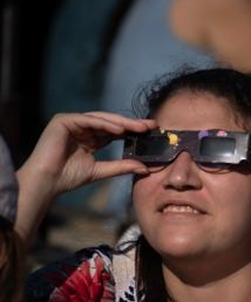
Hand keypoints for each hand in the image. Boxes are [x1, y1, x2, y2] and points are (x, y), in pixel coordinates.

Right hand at [16, 111, 155, 240]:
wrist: (47, 182)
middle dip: (131, 124)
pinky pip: (88, 120)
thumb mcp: (101, 170)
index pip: (115, 131)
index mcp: (90, 138)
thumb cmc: (69, 178)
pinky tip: (119, 130)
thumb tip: (146, 168)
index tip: (151, 132)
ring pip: (101, 119)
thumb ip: (122, 167)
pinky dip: (104, 124)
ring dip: (121, 123)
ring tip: (139, 127)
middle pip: (110, 122)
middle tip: (151, 125)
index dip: (133, 131)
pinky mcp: (63, 120)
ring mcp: (71, 122)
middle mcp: (81, 127)